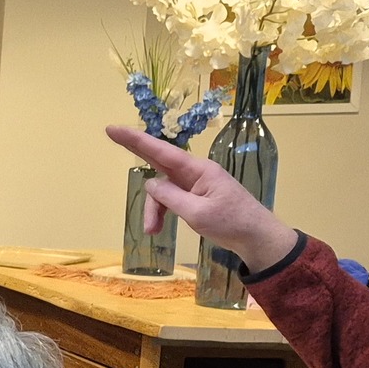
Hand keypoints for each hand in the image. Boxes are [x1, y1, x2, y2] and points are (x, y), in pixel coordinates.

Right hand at [106, 126, 299, 273]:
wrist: (257, 238)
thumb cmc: (232, 223)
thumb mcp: (198, 214)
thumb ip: (171, 198)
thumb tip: (150, 184)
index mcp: (198, 170)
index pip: (162, 151)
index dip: (136, 140)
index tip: (114, 129)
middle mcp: (195, 173)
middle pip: (158, 162)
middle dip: (136, 152)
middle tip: (110, 134)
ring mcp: (195, 185)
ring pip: (163, 190)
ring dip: (154, 209)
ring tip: (152, 231)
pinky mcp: (196, 198)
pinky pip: (171, 199)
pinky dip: (163, 213)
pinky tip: (160, 228)